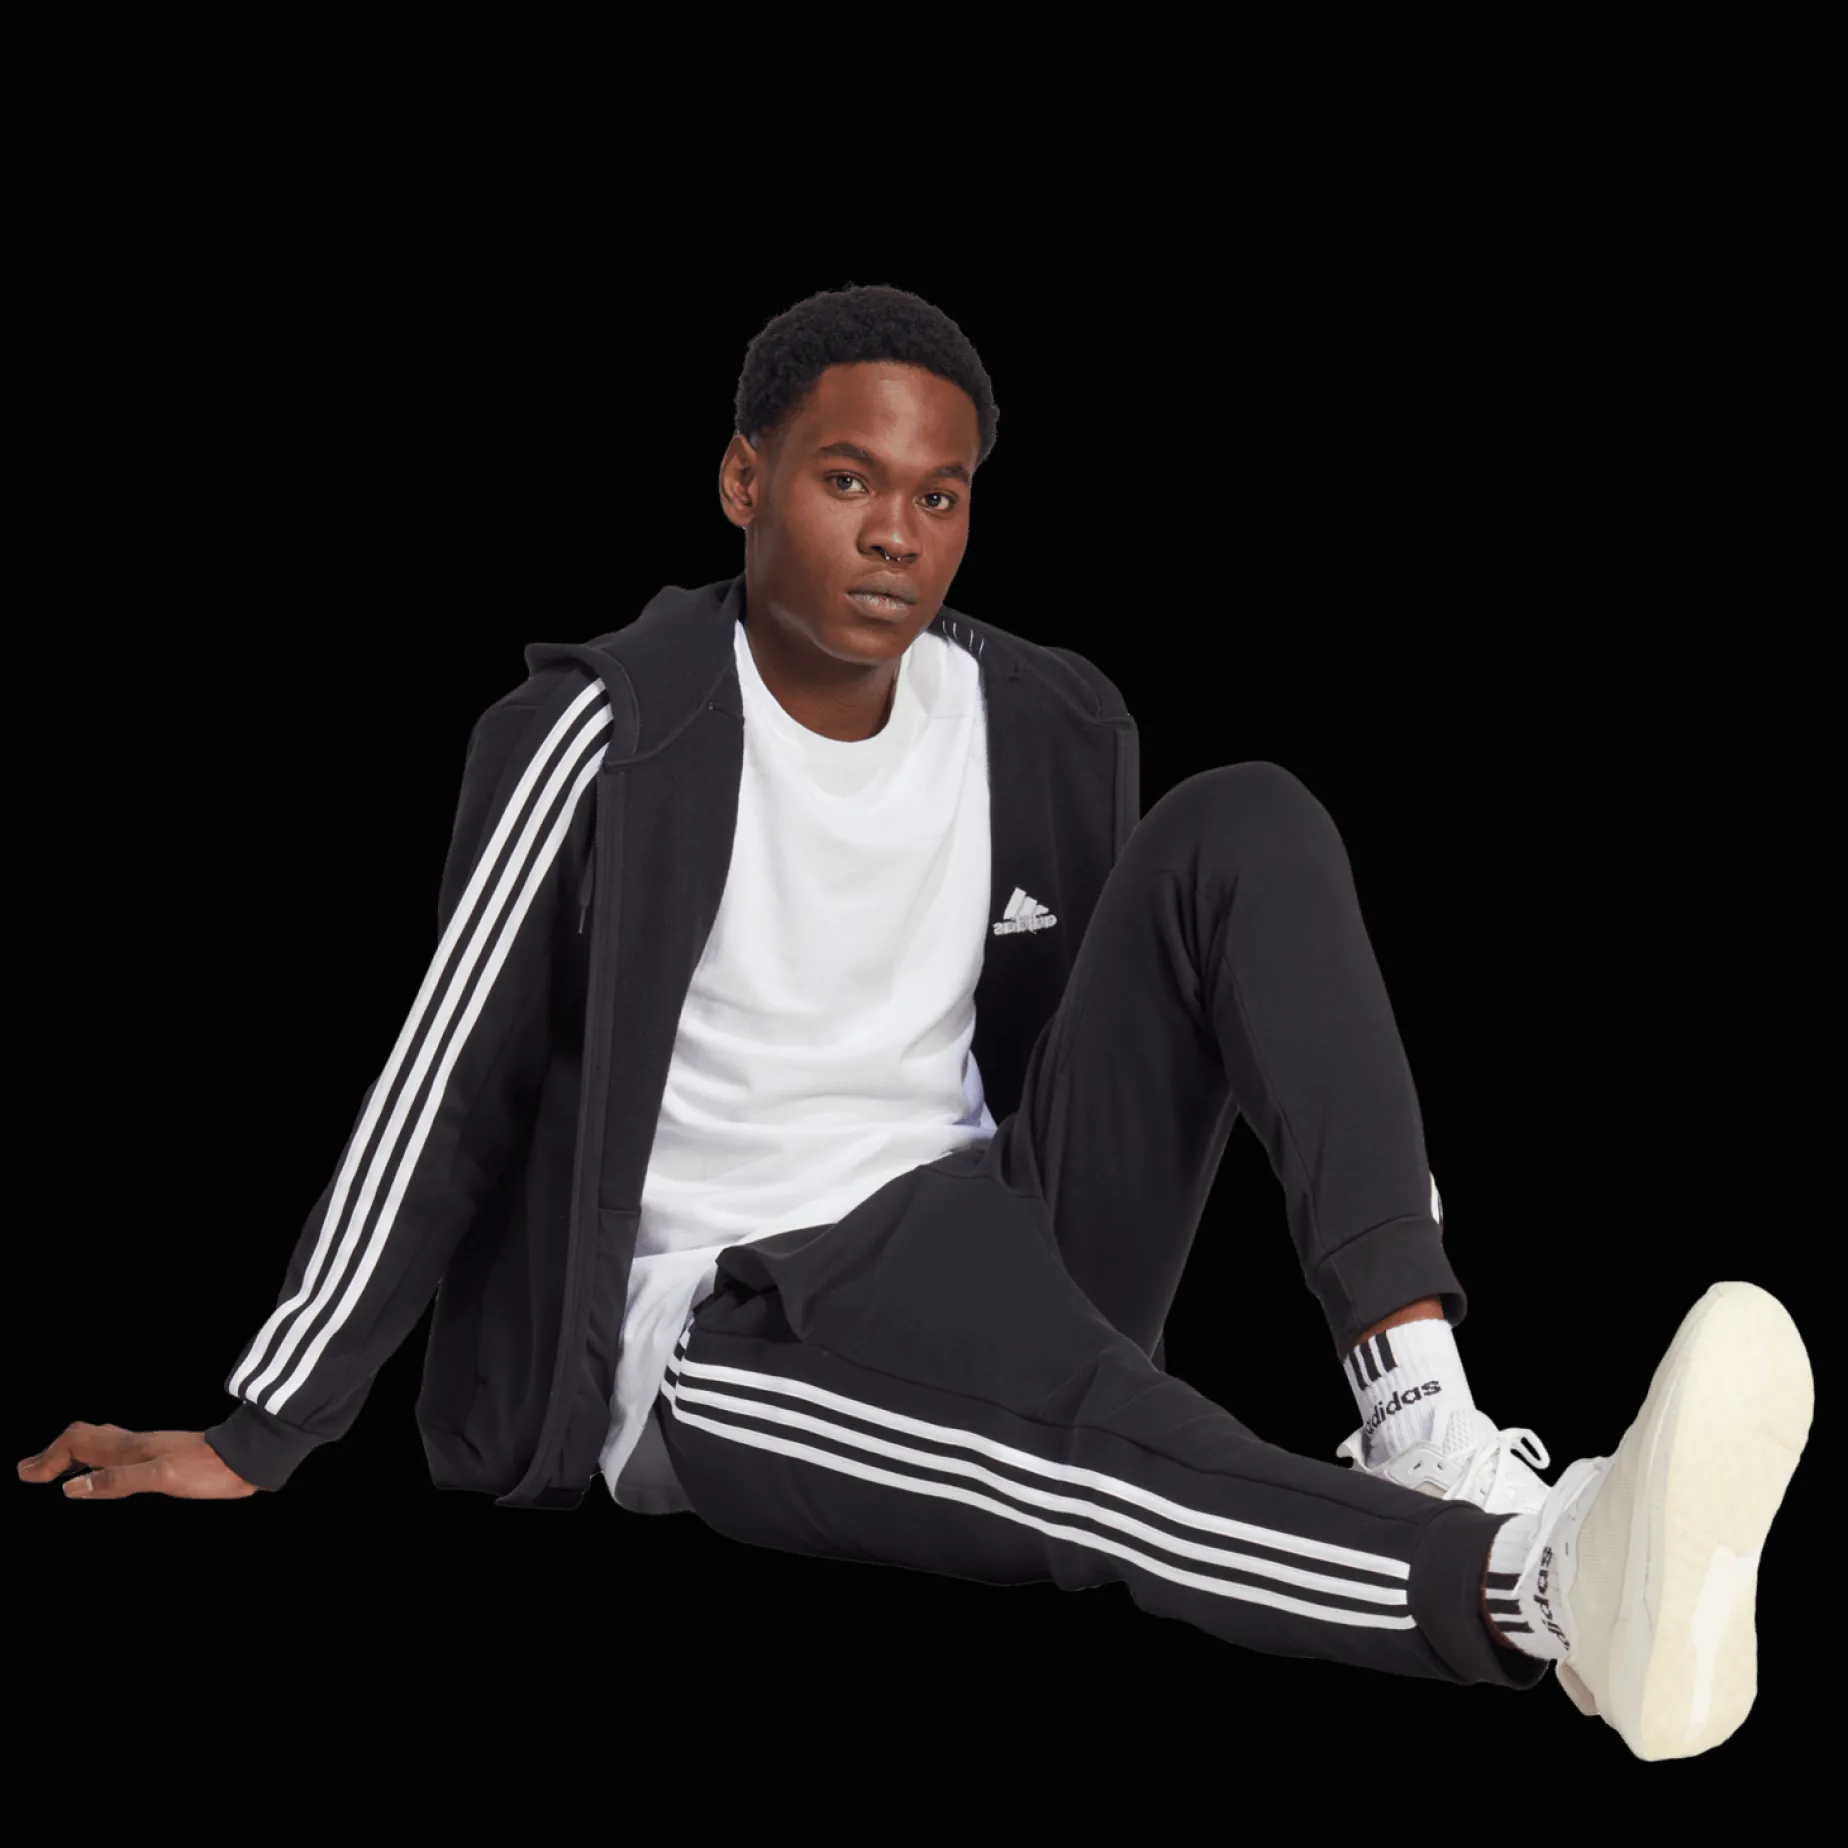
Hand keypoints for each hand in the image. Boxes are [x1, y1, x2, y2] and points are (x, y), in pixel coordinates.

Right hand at [17, 1424, 260, 1498]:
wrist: (251, 1457)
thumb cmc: (211, 1469)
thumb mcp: (163, 1477)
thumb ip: (118, 1480)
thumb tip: (70, 1488)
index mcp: (131, 1448)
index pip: (76, 1445)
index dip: (48, 1460)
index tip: (26, 1476)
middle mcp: (137, 1443)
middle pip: (84, 1439)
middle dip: (54, 1453)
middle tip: (29, 1470)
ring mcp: (151, 1448)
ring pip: (101, 1444)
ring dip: (73, 1455)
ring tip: (55, 1470)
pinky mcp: (165, 1456)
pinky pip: (119, 1453)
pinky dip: (97, 1461)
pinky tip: (104, 1473)